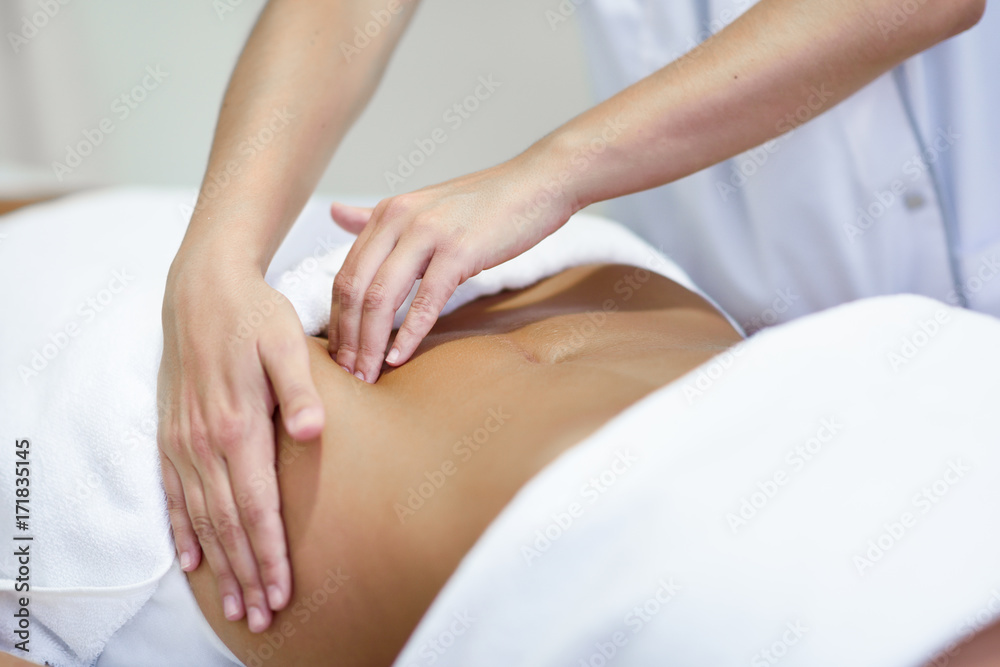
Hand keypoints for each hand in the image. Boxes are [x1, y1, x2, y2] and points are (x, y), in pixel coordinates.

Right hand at [157, 253, 323, 632]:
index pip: (256, 507)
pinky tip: (192, 561)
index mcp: (237, 426)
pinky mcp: (172, 435)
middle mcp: (205, 443)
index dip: (269, 554)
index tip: (281, 593)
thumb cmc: (254, 316)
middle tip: (262, 617)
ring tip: (234, 605)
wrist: (202, 290)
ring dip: (219, 565)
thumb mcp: (286, 342)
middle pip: (228, 525)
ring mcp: (183, 442)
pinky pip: (174, 495)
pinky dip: (183, 532)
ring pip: (201, 519)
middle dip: (246, 575)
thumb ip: (298, 390)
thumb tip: (311, 432)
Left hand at [328, 156, 574, 381]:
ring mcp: (428, 233)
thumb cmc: (485, 204)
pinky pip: (426, 300)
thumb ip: (378, 218)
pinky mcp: (459, 250)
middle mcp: (398, 219)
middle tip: (349, 375)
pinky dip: (409, 334)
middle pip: (354, 289)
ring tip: (368, 375)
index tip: (340, 355)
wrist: (538, 183)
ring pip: (381, 297)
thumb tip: (334, 214)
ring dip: (370, 343)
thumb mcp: (424, 207)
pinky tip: (399, 358)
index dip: (337, 320)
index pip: (345, 275)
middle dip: (348, 339)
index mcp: (387, 214)